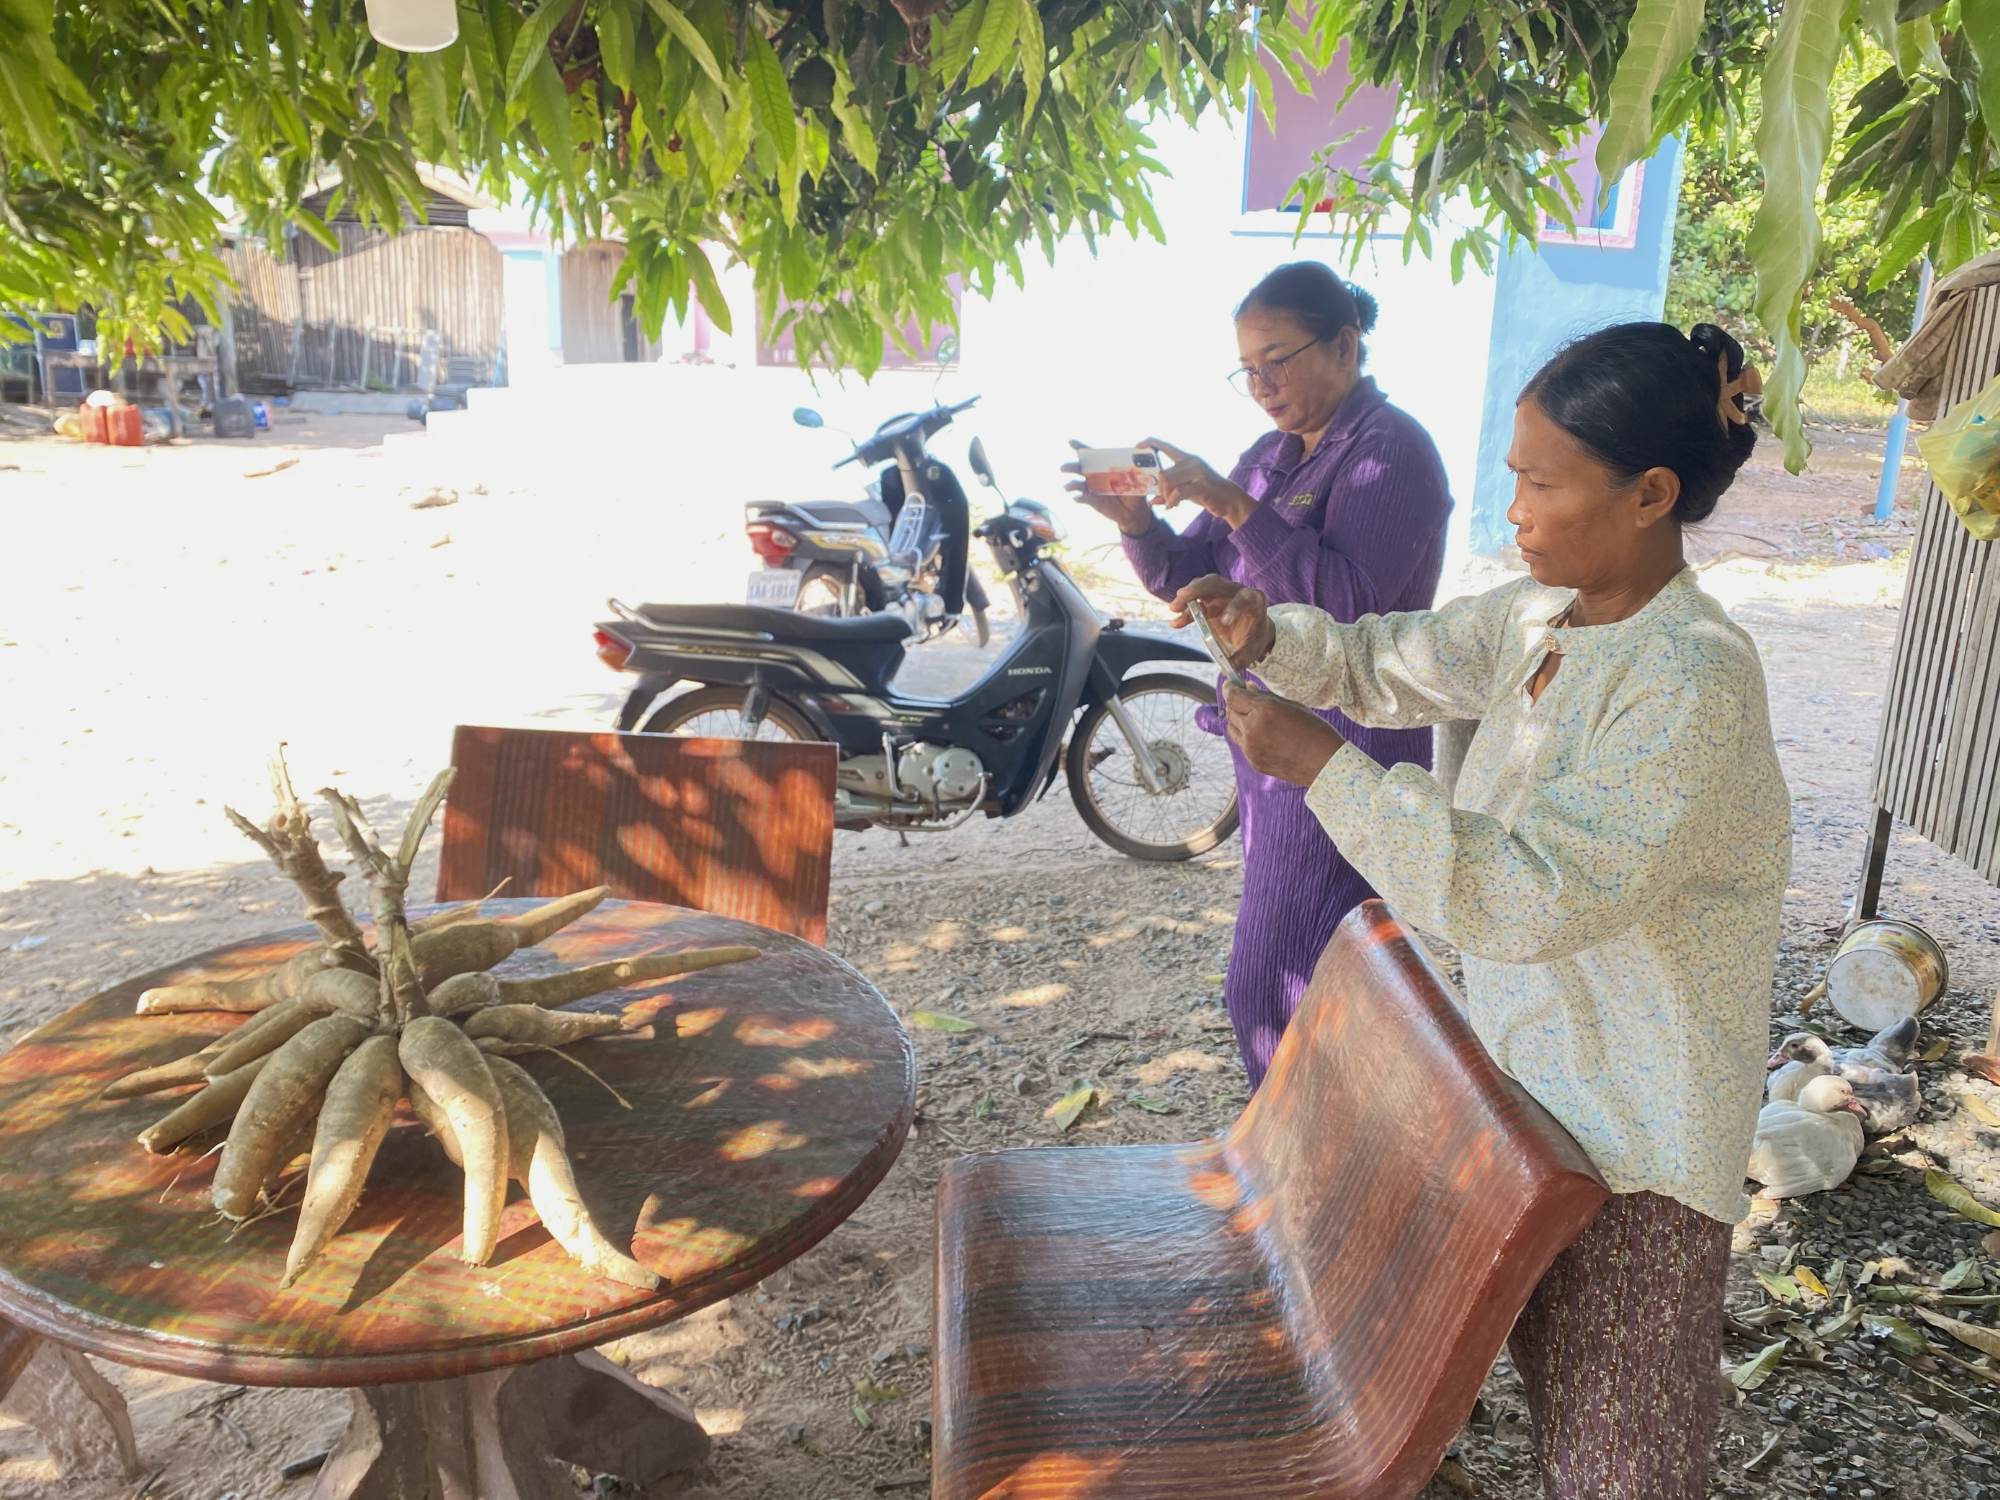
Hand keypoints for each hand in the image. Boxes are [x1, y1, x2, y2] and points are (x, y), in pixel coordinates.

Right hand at [1062, 440, 1153, 536]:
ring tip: (1068, 486)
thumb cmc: (1134, 490)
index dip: (1080, 447)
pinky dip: (1078, 498)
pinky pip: (1082, 499)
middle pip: (1080, 469)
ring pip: (1077, 484)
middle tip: (1063, 468)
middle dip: (1071, 467)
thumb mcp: (1136, 477)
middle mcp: (1094, 476)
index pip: (1091, 455)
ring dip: (1071, 484)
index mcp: (1103, 467)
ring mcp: (1092, 489)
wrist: (1134, 510)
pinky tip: (1077, 498)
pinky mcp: (1092, 501)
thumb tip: (1137, 455)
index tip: (1071, 442)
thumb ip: (1134, 467)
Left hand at [1145, 439, 1256, 527]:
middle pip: (1163, 473)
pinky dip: (1172, 501)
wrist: (1229, 500)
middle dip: (1160, 490)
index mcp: (1186, 459)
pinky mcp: (1202, 484)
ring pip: (1168, 481)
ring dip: (1166, 496)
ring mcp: (1197, 471)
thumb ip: (1170, 492)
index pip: (1165, 446)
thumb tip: (1151, 501)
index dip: (1150, 443)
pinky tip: (1172, 507)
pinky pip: (1178, 492)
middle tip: (1165, 499)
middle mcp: (1191, 462)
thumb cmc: (1207, 494)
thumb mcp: (1186, 492)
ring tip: (1171, 504)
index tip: (1138, 446)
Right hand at [1169, 576, 1275, 668]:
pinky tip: (1176, 623)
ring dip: (1187, 596)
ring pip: (1202, 587)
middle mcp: (1236, 591)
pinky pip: (1195, 601)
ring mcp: (1221, 593)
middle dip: (1199, 589)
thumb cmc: (1254, 637)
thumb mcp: (1252, 650)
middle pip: (1216, 583)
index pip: (1245, 598)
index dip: (1234, 607)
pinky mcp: (1209, 600)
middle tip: (1182, 596)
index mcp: (1254, 601)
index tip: (1224, 622)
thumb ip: (1242, 659)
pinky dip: (1184, 610)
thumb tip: (1228, 669)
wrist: (1252, 631)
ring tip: (1174, 608)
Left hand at [1223, 682, 1345, 787]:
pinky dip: (1247, 737)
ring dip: (1239, 721)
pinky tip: (1266, 737)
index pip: (1233, 696)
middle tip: (1248, 702)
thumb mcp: (1291, 706)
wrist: (1324, 763)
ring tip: (1257, 720)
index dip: (1229, 688)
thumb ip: (1266, 697)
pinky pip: (1242, 744)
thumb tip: (1248, 688)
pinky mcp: (1253, 762)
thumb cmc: (1314, 730)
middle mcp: (1252, 729)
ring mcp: (1251, 748)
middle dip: (1236, 704)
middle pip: (1230, 712)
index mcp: (1263, 711)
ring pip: (1232, 729)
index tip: (1230, 685)